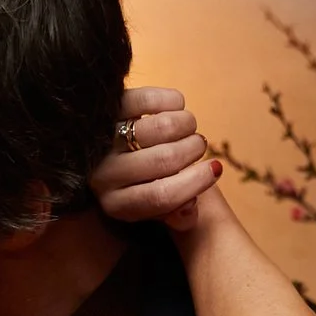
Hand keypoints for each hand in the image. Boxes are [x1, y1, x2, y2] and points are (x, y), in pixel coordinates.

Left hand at [94, 86, 218, 229]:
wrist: (110, 149)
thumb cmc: (146, 180)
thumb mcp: (160, 207)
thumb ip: (179, 215)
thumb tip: (188, 208)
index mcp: (118, 205)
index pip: (160, 197)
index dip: (196, 182)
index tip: (216, 168)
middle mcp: (102, 176)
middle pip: (164, 160)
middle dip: (194, 148)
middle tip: (199, 144)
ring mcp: (100, 142)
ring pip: (158, 129)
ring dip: (186, 123)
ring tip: (188, 126)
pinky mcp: (103, 110)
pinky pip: (145, 100)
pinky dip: (172, 101)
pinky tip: (176, 106)